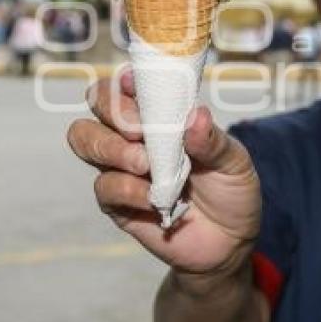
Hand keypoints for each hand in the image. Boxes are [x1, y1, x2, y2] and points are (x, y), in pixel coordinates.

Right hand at [67, 69, 260, 279]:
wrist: (228, 243)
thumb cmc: (231, 190)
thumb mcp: (235, 162)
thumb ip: (213, 140)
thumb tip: (195, 116)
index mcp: (163, 113)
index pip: (132, 83)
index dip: (127, 78)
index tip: (135, 83)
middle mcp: (135, 134)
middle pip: (98, 102)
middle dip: (114, 110)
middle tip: (142, 130)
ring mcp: (122, 166)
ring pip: (85, 138)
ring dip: (112, 147)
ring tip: (145, 164)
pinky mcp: (117, 202)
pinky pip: (104, 185)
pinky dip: (127, 188)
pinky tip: (153, 198)